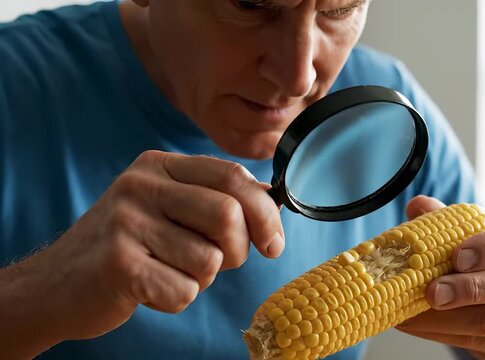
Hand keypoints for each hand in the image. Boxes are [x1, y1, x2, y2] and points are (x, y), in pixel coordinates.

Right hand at [21, 150, 284, 342]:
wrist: (57, 283)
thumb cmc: (130, 246)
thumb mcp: (167, 206)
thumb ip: (213, 199)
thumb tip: (272, 203)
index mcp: (160, 165)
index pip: (233, 176)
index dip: (265, 212)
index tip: (274, 243)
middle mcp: (142, 185)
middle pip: (228, 215)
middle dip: (238, 250)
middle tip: (220, 262)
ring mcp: (127, 222)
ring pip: (210, 260)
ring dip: (201, 278)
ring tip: (169, 270)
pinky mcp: (118, 264)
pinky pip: (184, 291)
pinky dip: (177, 298)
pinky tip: (150, 288)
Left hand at [396, 196, 484, 359]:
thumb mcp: (479, 234)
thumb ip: (449, 219)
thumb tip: (418, 206)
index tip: (457, 256)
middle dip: (469, 288)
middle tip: (433, 291)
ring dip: (451, 317)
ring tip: (416, 310)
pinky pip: (481, 341)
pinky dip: (444, 333)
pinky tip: (417, 324)